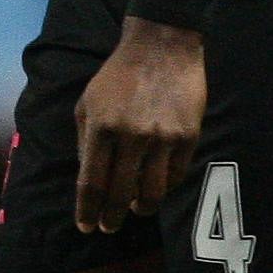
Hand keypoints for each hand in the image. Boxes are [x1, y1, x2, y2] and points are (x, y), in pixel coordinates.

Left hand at [74, 19, 206, 233]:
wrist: (161, 46)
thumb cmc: (118, 75)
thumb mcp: (88, 102)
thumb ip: (84, 140)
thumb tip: (88, 177)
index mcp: (101, 127)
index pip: (92, 182)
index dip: (87, 210)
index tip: (86, 227)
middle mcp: (131, 136)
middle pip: (120, 194)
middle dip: (112, 218)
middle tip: (109, 227)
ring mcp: (162, 138)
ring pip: (152, 193)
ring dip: (141, 208)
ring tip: (135, 209)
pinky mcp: (187, 137)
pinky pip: (175, 176)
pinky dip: (164, 187)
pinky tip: (156, 186)